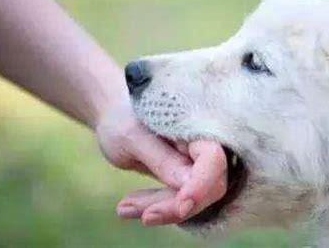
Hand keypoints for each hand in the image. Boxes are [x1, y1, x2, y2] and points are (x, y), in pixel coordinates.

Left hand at [96, 95, 226, 224]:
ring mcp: (198, 163)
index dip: (202, 185)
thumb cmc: (122, 117)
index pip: (213, 159)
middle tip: (133, 211)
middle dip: (175, 204)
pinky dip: (156, 206)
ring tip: (123, 208)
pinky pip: (180, 200)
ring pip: (194, 199)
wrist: (115, 116)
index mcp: (197, 126)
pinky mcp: (187, 178)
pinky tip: (127, 207)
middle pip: (209, 186)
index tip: (181, 206)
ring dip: (161, 208)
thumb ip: (161, 159)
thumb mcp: (132, 136)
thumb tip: (188, 185)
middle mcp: (204, 145)